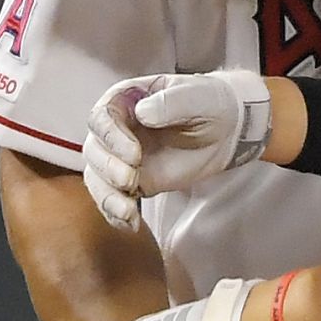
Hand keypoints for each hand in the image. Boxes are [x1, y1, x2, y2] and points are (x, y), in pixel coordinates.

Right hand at [84, 71, 272, 231]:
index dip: (111, 137)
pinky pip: (113, 198)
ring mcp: (121, 157)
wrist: (227, 129)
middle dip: (108, 169)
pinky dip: (115, 213)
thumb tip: (143, 113)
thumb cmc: (210, 103)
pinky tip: (129, 224)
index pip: (102, 117)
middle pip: (93, 150)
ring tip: (127, 211)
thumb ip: (170, 102)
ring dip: (107, 196)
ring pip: (97, 177)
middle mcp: (117, 128)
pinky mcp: (133, 181)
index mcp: (126, 100)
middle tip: (131, 180)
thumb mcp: (197, 96)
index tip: (134, 154)